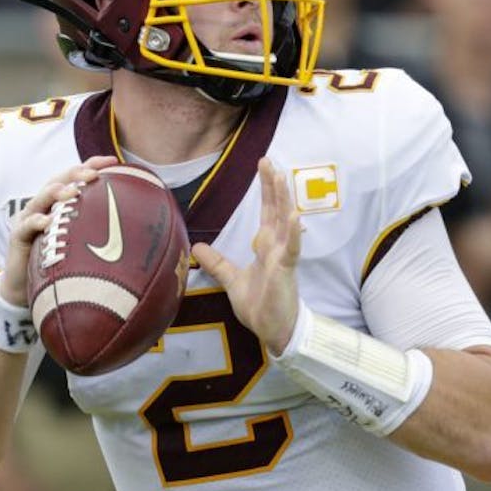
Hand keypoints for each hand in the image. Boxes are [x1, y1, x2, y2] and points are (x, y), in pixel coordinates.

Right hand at [0, 156, 119, 307]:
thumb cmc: (58, 263)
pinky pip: (26, 226)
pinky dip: (36, 221)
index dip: (91, 165)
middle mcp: (43, 207)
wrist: (26, 289)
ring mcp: (28, 220)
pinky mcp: (18, 237)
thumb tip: (137, 232)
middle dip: (75, 173)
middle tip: (93, 174)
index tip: (112, 161)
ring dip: (56, 192)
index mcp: (59, 204)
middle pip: (57, 181)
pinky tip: (47, 221)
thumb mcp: (80, 244)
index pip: (74, 178)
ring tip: (73, 190)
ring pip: (40, 198)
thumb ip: (99, 233)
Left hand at [193, 158, 300, 354]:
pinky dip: (293, 233)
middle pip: (276, 209)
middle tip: (269, 160)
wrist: (273, 331)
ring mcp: (283, 257)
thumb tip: (196, 247)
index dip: (266, 189)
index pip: (267, 211)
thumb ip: (217, 263)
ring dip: (284, 199)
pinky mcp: (286, 271)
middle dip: (273, 185)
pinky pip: (292, 249)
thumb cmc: (259, 305)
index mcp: (266, 246)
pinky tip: (295, 215)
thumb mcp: (231, 280)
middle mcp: (276, 246)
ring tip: (281, 176)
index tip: (263, 166)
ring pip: (285, 222)